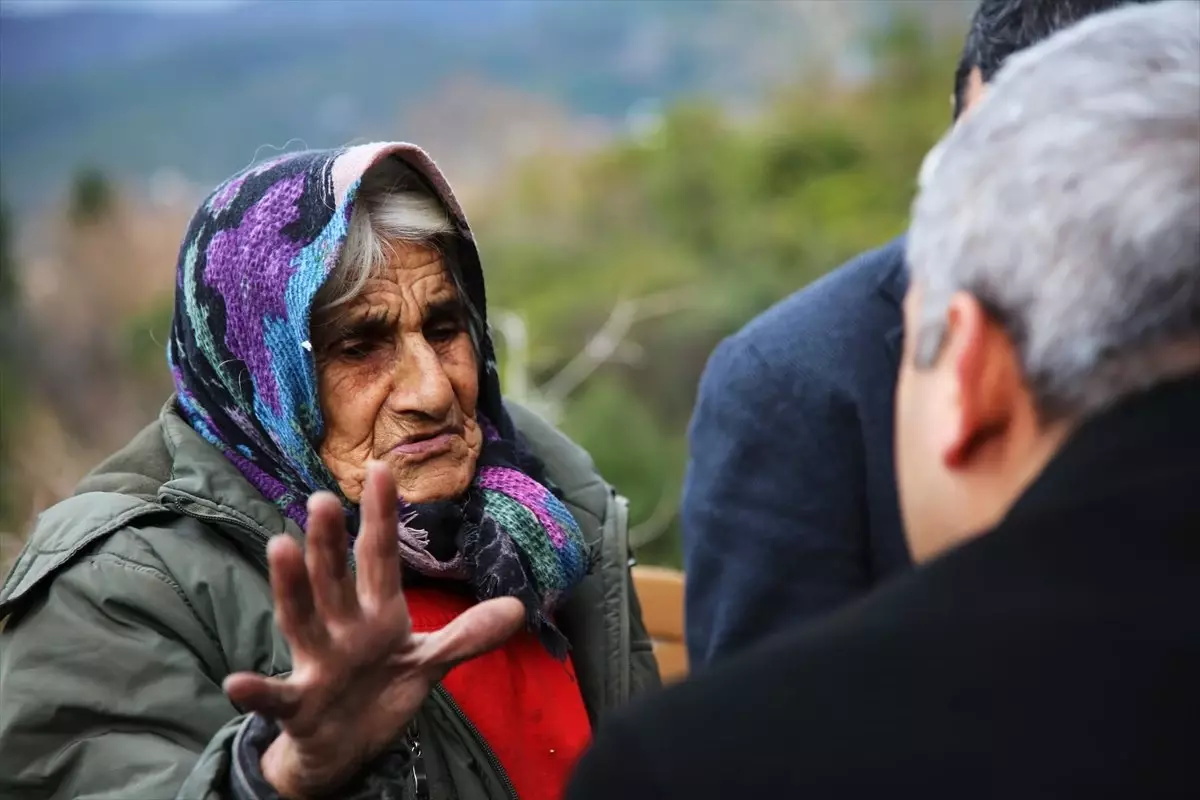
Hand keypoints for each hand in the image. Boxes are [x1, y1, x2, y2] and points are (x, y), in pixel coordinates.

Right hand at [224, 461, 524, 799]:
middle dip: (330, 542)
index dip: (381, 516)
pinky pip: (277, 697)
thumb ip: (467, 634)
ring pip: (303, 620)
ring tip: (279, 546)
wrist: (344, 748)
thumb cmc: (381, 690)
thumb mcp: (428, 661)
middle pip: (335, 578)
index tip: (382, 469)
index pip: (380, 556)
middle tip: (321, 498)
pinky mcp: (300, 704)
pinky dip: (256, 691)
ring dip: (291, 586)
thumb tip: (520, 608)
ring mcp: (318, 663)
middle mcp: (343, 628)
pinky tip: (237, 681)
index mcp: (377, 612)